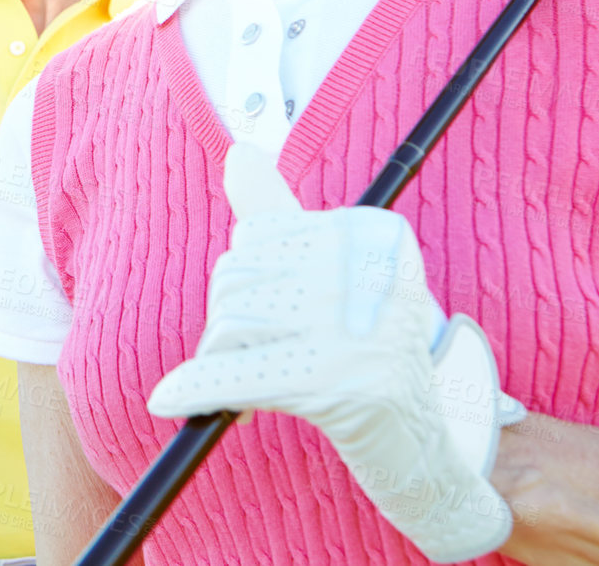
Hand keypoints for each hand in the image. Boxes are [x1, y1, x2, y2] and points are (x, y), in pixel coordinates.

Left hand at [146, 145, 525, 563]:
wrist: (428, 445)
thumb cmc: (368, 353)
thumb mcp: (334, 275)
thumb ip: (282, 214)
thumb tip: (239, 153)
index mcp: (370, 233)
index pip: (255, 235)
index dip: (246, 282)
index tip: (268, 321)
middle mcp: (366, 268)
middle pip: (238, 276)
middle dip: (227, 323)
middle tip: (252, 362)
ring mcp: (356, 326)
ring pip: (230, 322)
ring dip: (220, 362)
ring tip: (245, 390)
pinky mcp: (339, 383)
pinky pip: (238, 373)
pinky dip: (197, 387)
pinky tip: (170, 398)